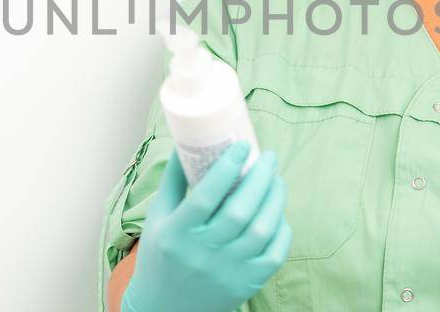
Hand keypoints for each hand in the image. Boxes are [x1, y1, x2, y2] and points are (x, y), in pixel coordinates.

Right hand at [122, 141, 292, 311]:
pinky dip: (281, 231)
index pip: (206, 195)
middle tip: (269, 158)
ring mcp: (226, 271)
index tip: (243, 146)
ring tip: (277, 180)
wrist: (166, 309)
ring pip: (261, 230)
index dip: (228, 167)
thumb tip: (188, 143)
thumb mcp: (157, 218)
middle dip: (260, 178)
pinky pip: (274, 255)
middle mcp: (201, 254)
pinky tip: (278, 214)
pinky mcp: (246, 284)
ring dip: (275, 199)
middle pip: (239, 210)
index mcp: (176, 234)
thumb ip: (173, 182)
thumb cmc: (161, 255)